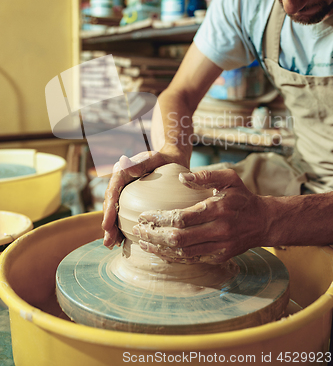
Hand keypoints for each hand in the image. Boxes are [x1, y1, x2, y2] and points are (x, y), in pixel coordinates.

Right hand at [102, 149, 187, 248]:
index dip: (109, 209)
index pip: (112, 191)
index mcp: (121, 172)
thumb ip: (139, 163)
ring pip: (115, 211)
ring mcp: (125, 192)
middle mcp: (120, 183)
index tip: (107, 225)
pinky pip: (124, 214)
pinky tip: (122, 241)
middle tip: (108, 242)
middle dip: (108, 224)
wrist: (171, 159)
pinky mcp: (132, 199)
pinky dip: (122, 226)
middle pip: (111, 205)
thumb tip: (123, 161)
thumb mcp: (153, 158)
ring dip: (113, 228)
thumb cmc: (163, 158)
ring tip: (112, 245)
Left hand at [132, 169, 269, 262]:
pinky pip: (191, 260)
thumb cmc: (242, 197)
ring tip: (143, 241)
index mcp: (218, 209)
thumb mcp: (230, 178)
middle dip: (154, 236)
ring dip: (159, 249)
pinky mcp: (219, 257)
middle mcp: (218, 231)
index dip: (160, 218)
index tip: (144, 215)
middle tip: (138, 230)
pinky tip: (159, 251)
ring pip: (183, 253)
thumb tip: (183, 177)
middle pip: (178, 239)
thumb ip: (206, 176)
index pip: (182, 218)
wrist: (263, 222)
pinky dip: (172, 257)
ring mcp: (219, 247)